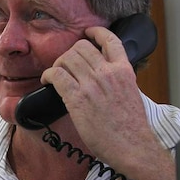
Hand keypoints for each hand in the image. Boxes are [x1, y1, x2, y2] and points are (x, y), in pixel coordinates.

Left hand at [41, 26, 160, 167]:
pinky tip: (47, 81)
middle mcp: (108, 73)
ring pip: (67, 58)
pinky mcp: (77, 98)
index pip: (110, 40)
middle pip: (82, 47)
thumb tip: (105, 80)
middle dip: (70, 53)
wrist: (132, 147)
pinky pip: (56, 75)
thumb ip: (118, 82)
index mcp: (124, 71)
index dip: (96, 32)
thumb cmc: (131, 128)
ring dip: (58, 64)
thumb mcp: (131, 95)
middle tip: (66, 64)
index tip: (87, 33)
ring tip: (55, 75)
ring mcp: (92, 85)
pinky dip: (48, 75)